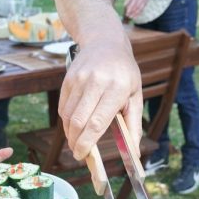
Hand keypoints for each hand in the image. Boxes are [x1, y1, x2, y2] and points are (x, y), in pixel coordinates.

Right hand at [59, 35, 142, 160]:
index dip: (87, 142)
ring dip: (70, 134)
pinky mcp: (68, 79)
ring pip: (68, 116)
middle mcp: (96, 82)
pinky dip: (66, 121)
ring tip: (77, 142)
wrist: (105, 42)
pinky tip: (73, 126)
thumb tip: (135, 152)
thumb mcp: (135, 95)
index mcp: (117, 88)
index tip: (83, 156)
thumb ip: (134, 124)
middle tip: (79, 154)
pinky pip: (63, 107)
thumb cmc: (125, 73)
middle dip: (76, 142)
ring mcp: (79, 79)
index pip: (98, 122)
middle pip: (79, 121)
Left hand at [123, 0, 155, 18]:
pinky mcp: (145, 4)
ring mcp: (143, 2)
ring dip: (135, 14)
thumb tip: (124, 5)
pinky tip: (136, 16)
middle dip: (131, 12)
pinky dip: (139, 13)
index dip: (129, 8)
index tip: (126, 12)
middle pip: (135, 6)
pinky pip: (142, 9)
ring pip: (139, 9)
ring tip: (131, 17)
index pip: (132, 3)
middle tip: (127, 16)